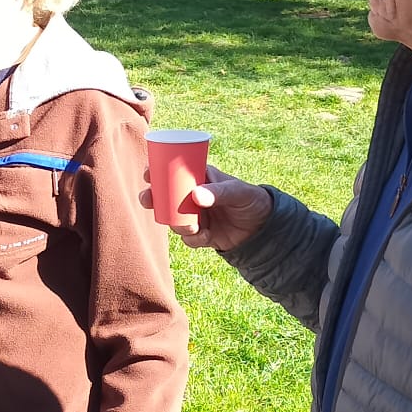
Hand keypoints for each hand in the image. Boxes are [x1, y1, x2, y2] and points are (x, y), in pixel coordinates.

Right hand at [137, 164, 273, 250]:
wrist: (264, 227)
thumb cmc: (251, 199)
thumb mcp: (238, 192)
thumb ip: (219, 192)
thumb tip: (196, 196)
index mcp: (199, 179)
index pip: (173, 173)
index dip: (156, 172)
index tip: (148, 174)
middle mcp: (192, 197)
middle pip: (163, 197)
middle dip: (152, 199)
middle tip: (148, 200)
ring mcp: (195, 216)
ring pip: (172, 220)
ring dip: (176, 225)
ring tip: (194, 227)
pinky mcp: (201, 234)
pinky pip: (187, 238)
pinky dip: (193, 239)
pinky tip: (206, 236)